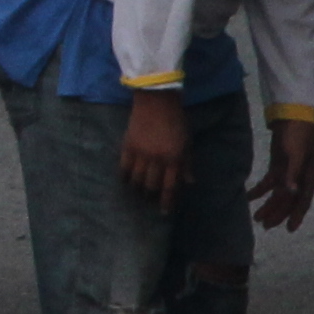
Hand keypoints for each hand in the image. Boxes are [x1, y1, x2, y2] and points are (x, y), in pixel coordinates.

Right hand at [115, 88, 186, 204]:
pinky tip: (126, 181)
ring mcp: (141, 153)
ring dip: (137, 188)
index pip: (170, 186)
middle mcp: (157, 159)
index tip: (164, 212)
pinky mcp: (128, 146)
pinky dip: (125, 176)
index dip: (167, 202)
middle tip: (149, 200)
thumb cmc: (176, 120)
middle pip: (151, 185)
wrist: (157, 101)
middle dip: (150, 196)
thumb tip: (190, 182)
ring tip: (138, 192)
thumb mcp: (187, 142)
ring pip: (137, 179)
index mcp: (174, 158)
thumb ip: (187, 163)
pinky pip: (124, 167)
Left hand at [253, 115, 313, 230]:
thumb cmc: (298, 135)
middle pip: (288, 201)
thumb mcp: (296, 155)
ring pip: (278, 194)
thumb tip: (291, 193)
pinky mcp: (278, 165)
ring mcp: (289, 172)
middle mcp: (300, 178)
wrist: (293, 116)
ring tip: (256, 217)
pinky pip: (269, 183)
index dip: (296, 216)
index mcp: (308, 178)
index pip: (302, 202)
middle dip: (277, 214)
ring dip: (268, 205)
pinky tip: (250, 197)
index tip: (289, 230)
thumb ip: (293, 174)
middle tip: (264, 226)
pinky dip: (260, 191)